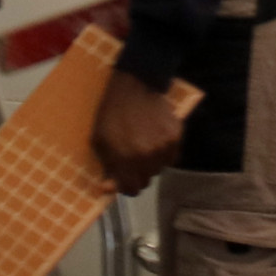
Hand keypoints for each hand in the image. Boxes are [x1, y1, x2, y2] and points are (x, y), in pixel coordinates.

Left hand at [92, 68, 185, 196]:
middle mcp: (146, 157)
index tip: (123, 177)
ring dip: (151, 163)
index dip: (126, 185)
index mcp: (125, 159)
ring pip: (159, 169)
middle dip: (137, 174)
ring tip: (143, 145)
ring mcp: (164, 148)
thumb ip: (106, 166)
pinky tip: (155, 138)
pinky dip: (164, 152)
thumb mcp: (99, 140)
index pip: (131, 190)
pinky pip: (172, 156)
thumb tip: (108, 189)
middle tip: (131, 158)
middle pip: (146, 181)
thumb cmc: (112, 113)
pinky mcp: (176, 137)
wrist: (135, 86)